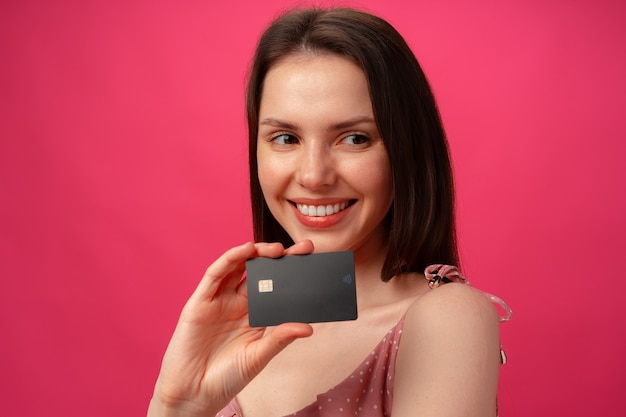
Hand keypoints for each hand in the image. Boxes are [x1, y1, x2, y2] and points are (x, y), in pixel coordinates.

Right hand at [148, 240, 314, 416]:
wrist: (194, 395)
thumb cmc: (226, 378)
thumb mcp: (258, 357)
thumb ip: (280, 339)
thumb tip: (308, 327)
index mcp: (253, 315)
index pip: (275, 287)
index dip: (291, 273)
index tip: (311, 262)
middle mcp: (236, 303)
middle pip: (259, 272)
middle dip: (278, 258)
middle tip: (301, 250)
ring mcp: (218, 301)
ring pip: (237, 267)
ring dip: (255, 253)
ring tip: (276, 248)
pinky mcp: (199, 302)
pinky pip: (214, 275)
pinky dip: (229, 259)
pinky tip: (245, 250)